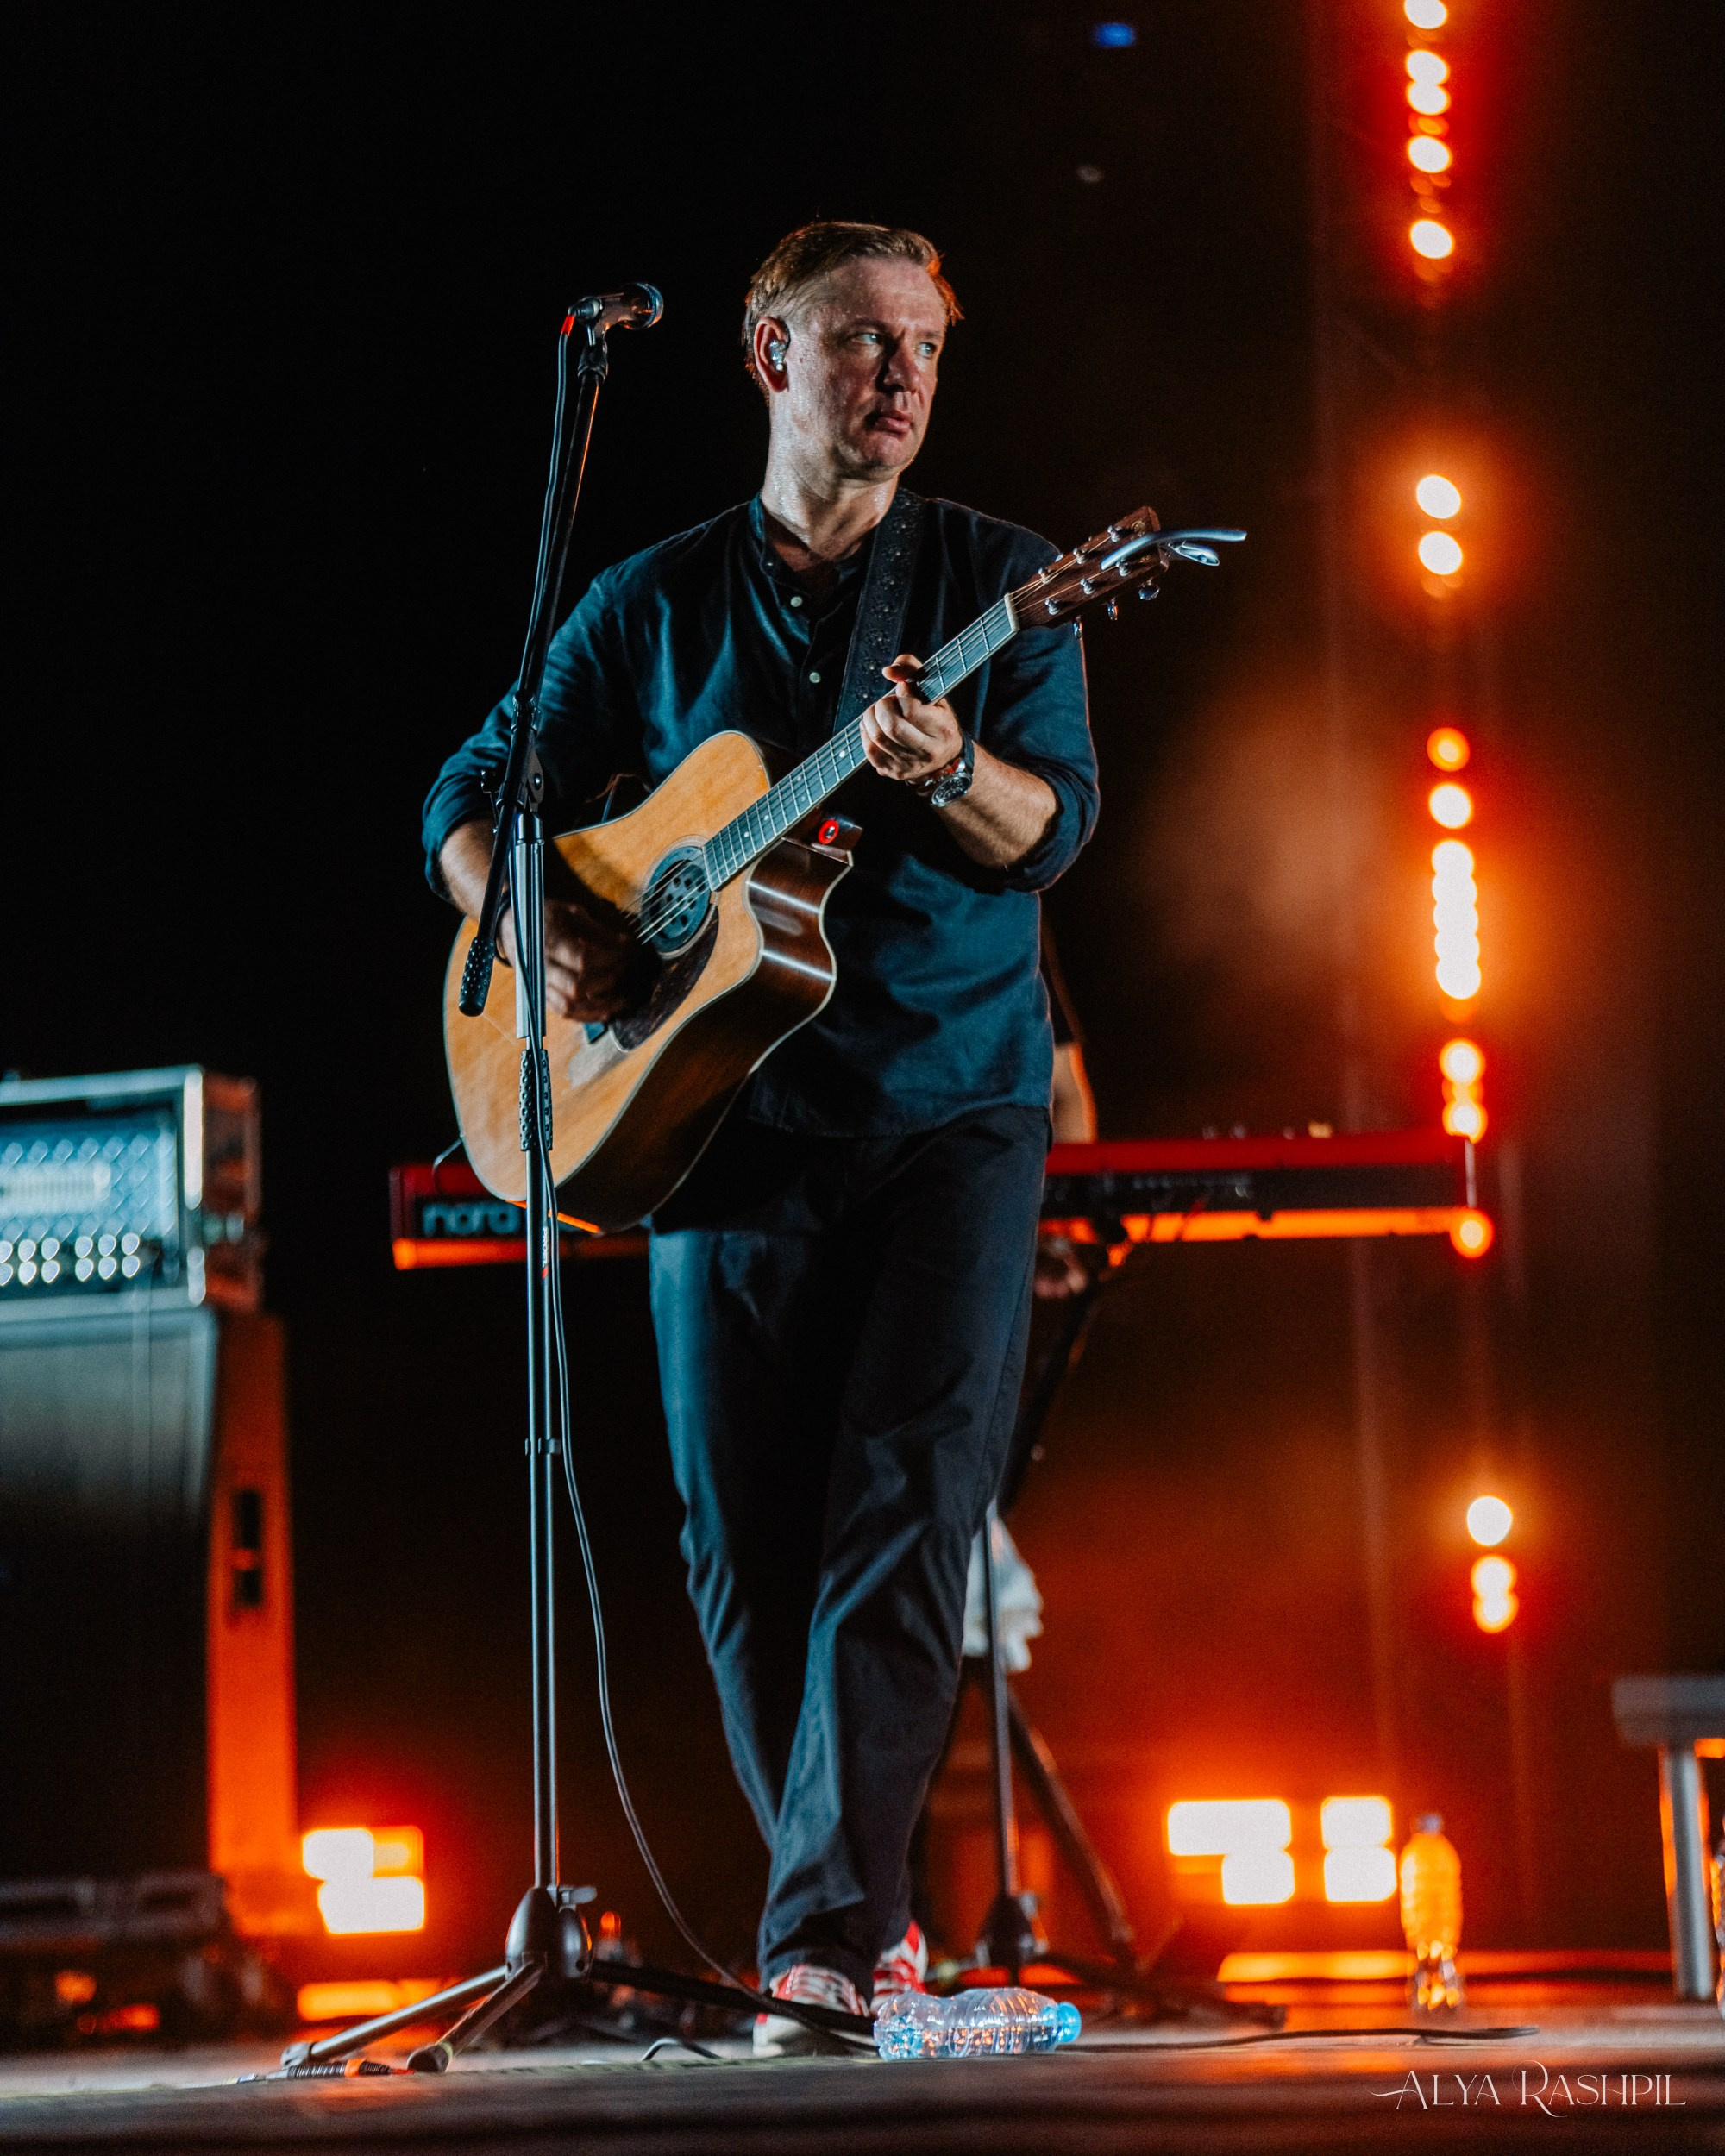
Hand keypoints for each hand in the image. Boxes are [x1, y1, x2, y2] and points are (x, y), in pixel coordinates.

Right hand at [500, 894, 633, 1021]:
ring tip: (622, 1000)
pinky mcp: (542, 995)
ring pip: (570, 1005)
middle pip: (576, 986)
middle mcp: (542, 967)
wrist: (511, 928)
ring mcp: (540, 984)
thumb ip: (596, 930)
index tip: (624, 953)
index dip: (608, 959)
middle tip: (622, 972)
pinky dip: (587, 1016)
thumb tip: (624, 944)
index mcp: (549, 942)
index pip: (582, 959)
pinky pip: (564, 1013)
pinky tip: (606, 1011)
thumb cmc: (544, 917)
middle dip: (606, 982)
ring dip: (600, 1006)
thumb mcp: (569, 912)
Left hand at [859, 653, 962, 785]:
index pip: (912, 709)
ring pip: (878, 737)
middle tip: (886, 702)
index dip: (901, 694)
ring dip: (871, 718)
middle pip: (891, 726)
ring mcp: (910, 764)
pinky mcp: (893, 772)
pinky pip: (869, 750)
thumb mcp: (934, 691)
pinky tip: (873, 726)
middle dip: (881, 707)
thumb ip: (913, 669)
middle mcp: (928, 751)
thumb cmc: (936, 718)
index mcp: (943, 729)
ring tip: (878, 712)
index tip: (901, 690)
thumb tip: (888, 671)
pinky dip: (866, 733)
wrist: (944, 759)